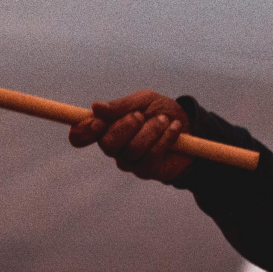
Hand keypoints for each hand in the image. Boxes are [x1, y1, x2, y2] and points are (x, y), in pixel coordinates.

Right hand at [68, 90, 192, 183]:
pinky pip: (151, 155)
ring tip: (165, 121)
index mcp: (106, 128)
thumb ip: (122, 105)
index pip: (80, 136)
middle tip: (141, 115)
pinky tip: (174, 130)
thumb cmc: (163, 112)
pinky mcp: (146, 170)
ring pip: (132, 149)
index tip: (97, 122)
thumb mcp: (145, 100)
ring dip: (152, 130)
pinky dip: (165, 138)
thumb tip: (96, 107)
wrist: (192, 128)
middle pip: (106, 144)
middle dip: (126, 126)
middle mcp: (113, 147)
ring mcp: (129, 161)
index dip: (82, 131)